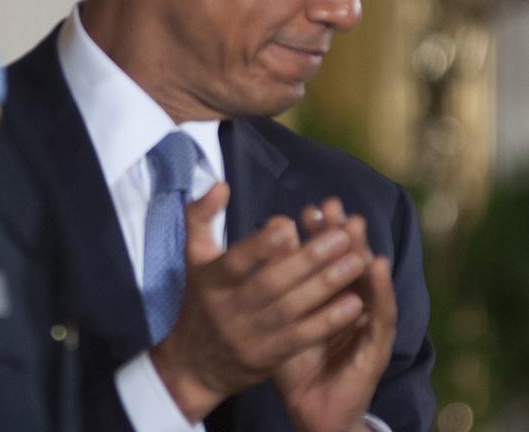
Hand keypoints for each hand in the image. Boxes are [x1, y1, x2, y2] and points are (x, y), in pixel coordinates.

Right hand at [150, 184, 369, 421]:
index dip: (260, 245)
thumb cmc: (200, 300)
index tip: (288, 224)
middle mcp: (228, 309)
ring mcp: (249, 336)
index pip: (234, 261)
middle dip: (308, 260)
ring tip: (356, 262)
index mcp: (210, 280)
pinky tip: (355, 304)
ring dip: (326, 286)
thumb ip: (200, 218)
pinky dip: (328, 321)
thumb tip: (221, 185)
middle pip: (270, 283)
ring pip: (291, 309)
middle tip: (341, 237)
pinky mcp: (268, 358)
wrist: (194, 364)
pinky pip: (302, 338)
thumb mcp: (193, 258)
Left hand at [274, 199, 396, 431]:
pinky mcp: (375, 346)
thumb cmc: (295, 362)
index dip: (318, 234)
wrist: (312, 409)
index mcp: (324, 297)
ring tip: (354, 223)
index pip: (323, 259)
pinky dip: (380, 288)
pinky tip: (376, 266)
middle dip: (339, 232)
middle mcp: (349, 304)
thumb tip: (256, 251)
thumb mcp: (277, 320)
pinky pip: (379, 313)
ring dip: (361, 250)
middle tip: (330, 204)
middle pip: (346, 261)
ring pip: (366, 280)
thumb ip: (270, 286)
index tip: (309, 208)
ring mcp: (365, 324)